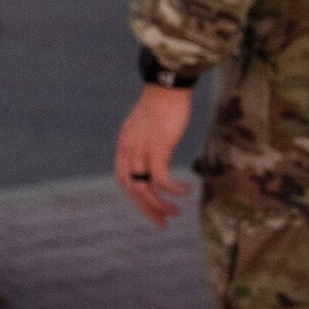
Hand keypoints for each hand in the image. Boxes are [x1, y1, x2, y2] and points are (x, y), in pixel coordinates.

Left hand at [114, 86, 192, 226]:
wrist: (167, 86)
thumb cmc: (162, 104)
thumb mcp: (146, 127)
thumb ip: (145, 143)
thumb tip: (155, 156)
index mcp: (124, 145)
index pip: (123, 179)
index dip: (135, 198)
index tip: (150, 209)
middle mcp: (128, 149)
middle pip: (131, 188)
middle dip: (146, 208)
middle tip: (162, 222)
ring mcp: (140, 149)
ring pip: (143, 188)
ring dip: (159, 205)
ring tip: (175, 213)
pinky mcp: (156, 147)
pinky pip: (161, 178)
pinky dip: (172, 190)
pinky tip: (185, 191)